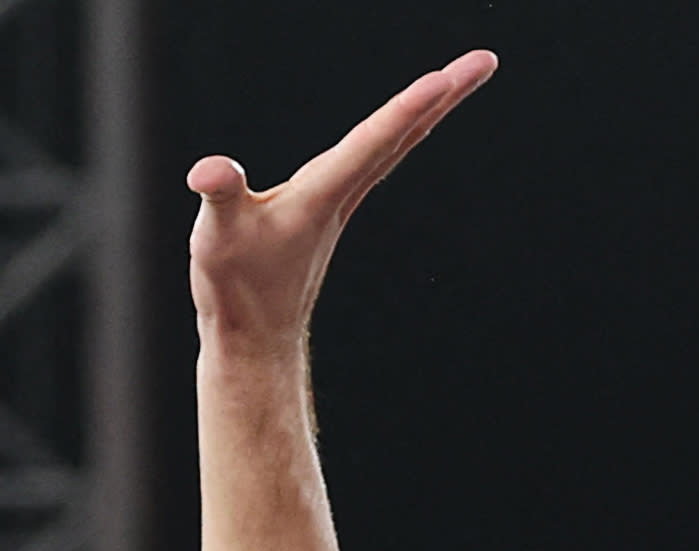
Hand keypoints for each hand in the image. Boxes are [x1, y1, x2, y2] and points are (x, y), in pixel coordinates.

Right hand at [187, 50, 496, 356]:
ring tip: (455, 77)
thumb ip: (221, 197)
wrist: (254, 341)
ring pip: (394, 145)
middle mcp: (341, 196)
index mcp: (320, 197)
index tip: (447, 77)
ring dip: (429, 109)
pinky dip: (399, 131)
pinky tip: (408, 123)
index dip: (408, 108)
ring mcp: (340, 203)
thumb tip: (212, 171)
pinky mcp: (331, 210)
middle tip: (487, 61)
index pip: (373, 142)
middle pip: (403, 135)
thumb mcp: (217, 238)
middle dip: (445, 95)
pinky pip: (377, 158)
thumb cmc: (235, 292)